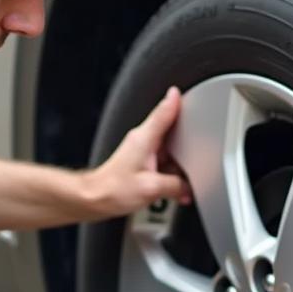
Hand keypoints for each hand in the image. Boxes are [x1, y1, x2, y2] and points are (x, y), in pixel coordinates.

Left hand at [87, 86, 192, 217]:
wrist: (95, 199)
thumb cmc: (114, 189)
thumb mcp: (152, 188)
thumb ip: (176, 185)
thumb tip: (188, 187)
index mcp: (145, 138)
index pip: (164, 113)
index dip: (176, 102)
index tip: (182, 92)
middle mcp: (142, 141)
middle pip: (171, 135)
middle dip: (186, 148)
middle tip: (197, 159)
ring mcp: (140, 152)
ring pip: (168, 153)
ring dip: (177, 168)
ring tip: (182, 184)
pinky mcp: (139, 164)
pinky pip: (161, 165)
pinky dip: (169, 175)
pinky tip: (172, 190)